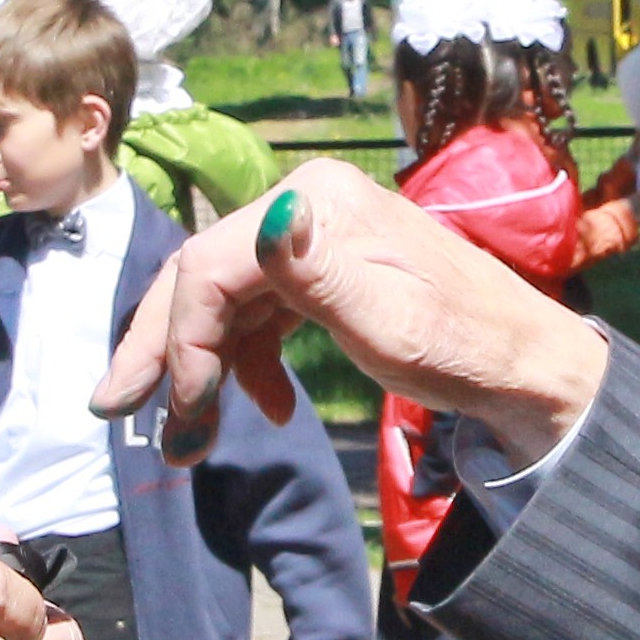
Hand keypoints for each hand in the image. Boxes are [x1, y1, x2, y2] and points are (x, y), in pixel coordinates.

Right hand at [101, 158, 611, 479]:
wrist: (521, 368)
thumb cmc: (463, 348)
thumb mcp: (390, 322)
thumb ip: (320, 274)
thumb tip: (273, 219)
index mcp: (314, 200)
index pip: (208, 266)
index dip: (181, 342)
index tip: (182, 413)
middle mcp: (305, 205)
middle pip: (202, 277)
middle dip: (162, 350)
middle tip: (117, 412)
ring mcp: (312, 238)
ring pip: (223, 300)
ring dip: (199, 367)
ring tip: (186, 438)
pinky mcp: (323, 274)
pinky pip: (258, 314)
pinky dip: (246, 362)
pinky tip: (264, 408)